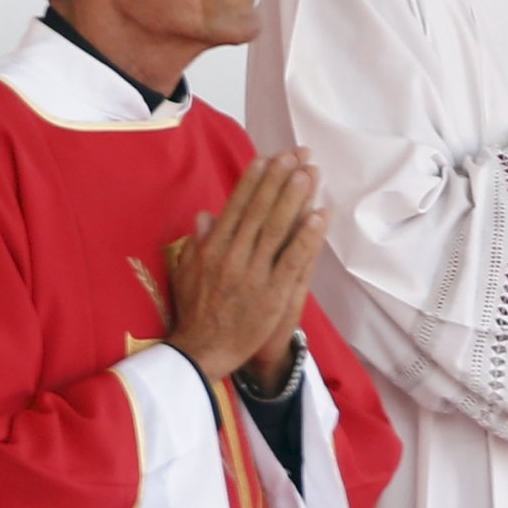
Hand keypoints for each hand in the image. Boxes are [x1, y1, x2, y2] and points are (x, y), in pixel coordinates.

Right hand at [165, 154, 325, 386]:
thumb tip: (205, 215)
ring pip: (277, 229)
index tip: (268, 158)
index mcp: (212, 249)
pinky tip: (320, 215)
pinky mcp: (273, 294)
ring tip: (309, 173)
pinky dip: (307, 237)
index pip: (236, 207)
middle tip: (295, 155)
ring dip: (295, 198)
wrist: (203, 352)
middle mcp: (233, 257)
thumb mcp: (187, 273)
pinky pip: (293, 260)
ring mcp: (254, 275)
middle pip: (260, 211)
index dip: (254, 181)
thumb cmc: (195, 313)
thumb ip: (197, 243)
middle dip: (279, 180)